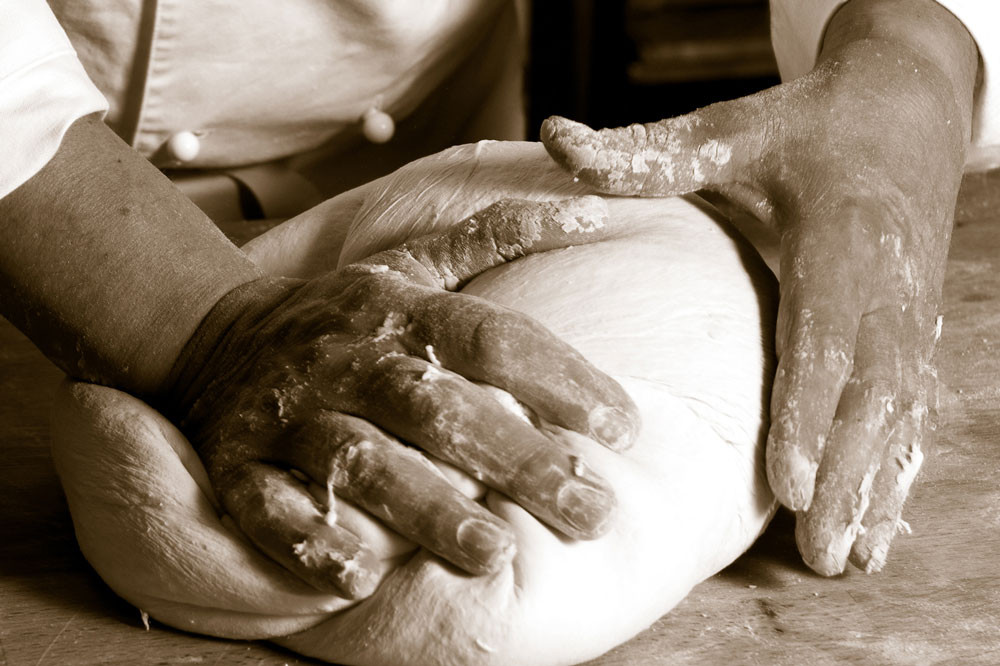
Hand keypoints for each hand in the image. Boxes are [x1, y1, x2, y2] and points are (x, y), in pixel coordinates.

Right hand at [160, 196, 638, 597]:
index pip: (488, 337)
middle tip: (594, 513)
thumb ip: (495, 238)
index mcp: (395, 310)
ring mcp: (288, 416)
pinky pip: (269, 508)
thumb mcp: (409, 265)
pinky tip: (361, 579)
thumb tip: (592, 211)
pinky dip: (311, 541)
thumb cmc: (342, 314)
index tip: (625, 429)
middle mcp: (345, 359)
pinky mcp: (237, 467)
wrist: (214, 338)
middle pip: (436, 407)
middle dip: (518, 460)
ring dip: (425, 506)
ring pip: (359, 460)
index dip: (559, 378)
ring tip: (495, 552)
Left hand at [540, 0, 977, 574]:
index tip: (786, 485)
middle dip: (846, 475)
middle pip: (871, 393)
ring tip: (848, 561)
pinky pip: (915, 411)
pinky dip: (898, 473)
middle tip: (815, 551)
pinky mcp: (917, 332)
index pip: (824, 332)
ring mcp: (911, 313)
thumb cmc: (803, 129)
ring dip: (877, 490)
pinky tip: (883, 530)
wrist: (903, 112)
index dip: (809, 411)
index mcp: (839, 235)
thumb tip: (552, 136)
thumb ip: (647, 154)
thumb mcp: (730, 132)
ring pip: (900, 414)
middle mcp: (886, 284)